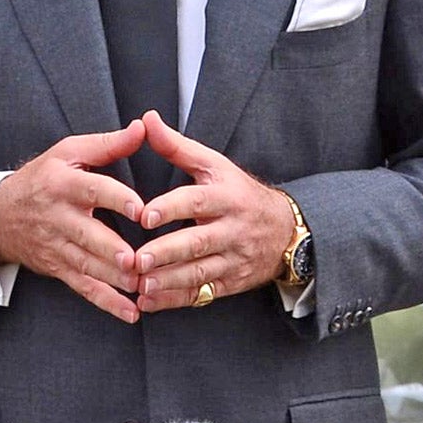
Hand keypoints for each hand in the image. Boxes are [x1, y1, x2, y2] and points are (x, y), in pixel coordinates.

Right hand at [0, 121, 147, 322]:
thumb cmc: (43, 177)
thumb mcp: (68, 152)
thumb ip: (108, 143)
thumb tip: (143, 127)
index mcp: (64, 182)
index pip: (92, 189)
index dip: (117, 199)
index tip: (142, 209)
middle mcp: (59, 216)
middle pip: (87, 234)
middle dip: (111, 249)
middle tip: (136, 259)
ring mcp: (57, 245)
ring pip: (87, 265)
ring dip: (114, 279)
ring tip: (140, 286)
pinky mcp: (58, 268)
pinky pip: (84, 287)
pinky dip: (107, 302)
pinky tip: (130, 312)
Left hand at [132, 110, 294, 311]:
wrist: (285, 229)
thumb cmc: (239, 192)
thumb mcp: (214, 165)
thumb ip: (177, 146)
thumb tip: (147, 119)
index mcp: (226, 196)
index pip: (197, 201)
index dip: (171, 208)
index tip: (144, 215)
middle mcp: (231, 229)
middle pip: (198, 242)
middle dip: (167, 252)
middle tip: (137, 259)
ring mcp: (233, 258)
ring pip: (200, 273)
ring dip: (169, 281)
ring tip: (140, 285)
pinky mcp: (231, 282)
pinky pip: (202, 294)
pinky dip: (174, 300)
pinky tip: (149, 302)